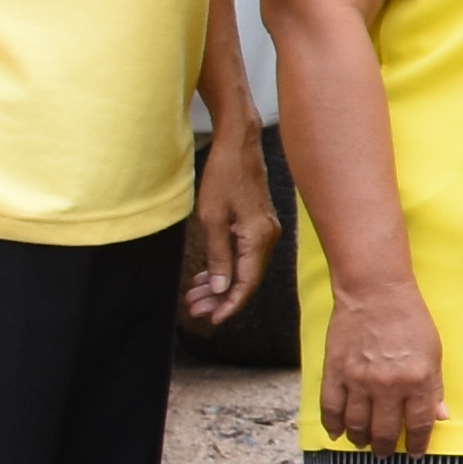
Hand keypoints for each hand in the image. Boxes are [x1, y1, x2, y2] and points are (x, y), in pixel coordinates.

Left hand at [181, 130, 278, 332]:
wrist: (238, 144)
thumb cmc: (224, 176)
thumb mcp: (212, 219)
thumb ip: (218, 256)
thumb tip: (222, 288)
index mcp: (258, 238)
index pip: (246, 283)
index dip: (229, 304)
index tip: (211, 319)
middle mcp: (268, 237)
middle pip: (247, 279)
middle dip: (220, 297)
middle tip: (194, 308)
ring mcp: (265, 230)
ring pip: (245, 268)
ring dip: (221, 283)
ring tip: (195, 294)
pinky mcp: (258, 223)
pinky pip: (245, 254)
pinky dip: (226, 266)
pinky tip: (208, 274)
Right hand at [315, 278, 443, 454]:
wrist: (376, 293)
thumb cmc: (410, 319)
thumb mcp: (434, 352)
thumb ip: (435, 388)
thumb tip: (440, 417)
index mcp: (418, 380)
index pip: (418, 424)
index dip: (417, 444)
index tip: (415, 454)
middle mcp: (388, 385)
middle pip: (384, 431)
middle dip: (385, 448)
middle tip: (385, 454)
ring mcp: (359, 380)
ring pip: (356, 425)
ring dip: (360, 440)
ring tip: (364, 444)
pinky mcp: (335, 372)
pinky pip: (331, 408)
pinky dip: (333, 425)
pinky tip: (337, 433)